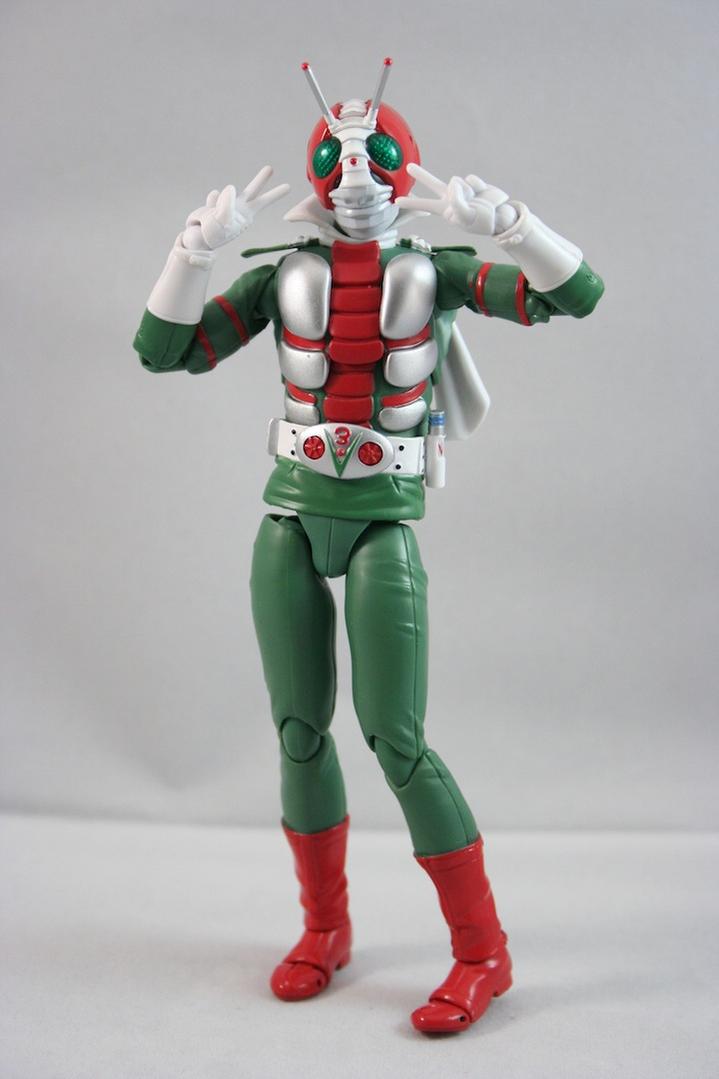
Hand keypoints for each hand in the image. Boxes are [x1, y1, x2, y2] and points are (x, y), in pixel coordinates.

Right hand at [182, 166, 289, 251]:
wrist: (197, 241)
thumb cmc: (213, 233)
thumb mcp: (223, 220)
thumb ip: (227, 202)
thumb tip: (230, 187)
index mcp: (246, 214)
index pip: (263, 201)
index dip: (275, 193)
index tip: (289, 187)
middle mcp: (238, 210)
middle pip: (252, 191)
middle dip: (261, 179)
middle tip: (270, 168)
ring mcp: (224, 208)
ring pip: (228, 193)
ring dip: (224, 199)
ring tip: (215, 218)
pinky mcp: (212, 208)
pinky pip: (212, 199)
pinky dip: (210, 202)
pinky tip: (207, 211)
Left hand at [396, 163, 516, 235]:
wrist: (501, 217)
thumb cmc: (482, 222)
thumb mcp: (466, 216)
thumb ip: (457, 199)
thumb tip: (454, 182)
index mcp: (445, 210)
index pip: (423, 205)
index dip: (411, 202)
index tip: (396, 201)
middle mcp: (451, 199)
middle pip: (433, 184)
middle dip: (421, 175)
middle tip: (409, 167)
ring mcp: (462, 191)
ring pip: (456, 181)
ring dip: (466, 191)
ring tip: (475, 202)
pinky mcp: (474, 184)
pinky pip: (471, 179)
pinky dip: (478, 186)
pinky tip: (482, 195)